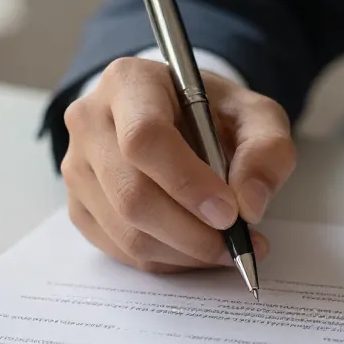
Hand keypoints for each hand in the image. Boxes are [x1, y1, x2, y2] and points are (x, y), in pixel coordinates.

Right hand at [60, 57, 295, 272]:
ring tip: (224, 248)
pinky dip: (166, 260)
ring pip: (126, 230)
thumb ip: (267, 150)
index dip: (187, 183)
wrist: (175, 119)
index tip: (229, 212)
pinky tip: (195, 249)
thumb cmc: (211, 114)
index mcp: (128, 83)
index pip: (144, 138)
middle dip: (191, 232)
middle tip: (236, 243)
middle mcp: (89, 122)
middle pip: (131, 194)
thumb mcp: (255, 115)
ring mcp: (77, 167)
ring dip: (184, 252)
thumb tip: (249, 204)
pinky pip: (120, 250)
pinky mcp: (78, 206)